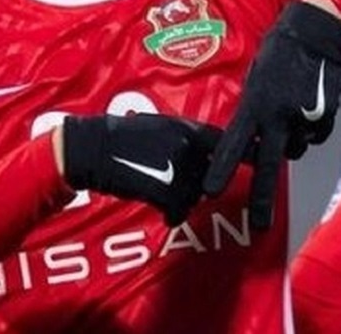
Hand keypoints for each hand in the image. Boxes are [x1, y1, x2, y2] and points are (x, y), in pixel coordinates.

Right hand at [62, 114, 222, 226]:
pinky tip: (167, 215)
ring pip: (196, 193)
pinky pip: (179, 209)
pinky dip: (174, 215)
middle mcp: (186, 146)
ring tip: (170, 198)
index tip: (249, 162)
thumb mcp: (159, 125)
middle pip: (211, 173)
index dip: (238, 155)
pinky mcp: (163, 190)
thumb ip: (185, 137)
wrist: (92, 148)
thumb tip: (206, 150)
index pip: (223, 142)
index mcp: (186, 127)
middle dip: (200, 183)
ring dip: (186, 199)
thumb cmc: (122, 136)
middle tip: (184, 186)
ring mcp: (176, 168)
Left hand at [203, 0, 340, 229]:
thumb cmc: (278, 52)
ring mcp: (303, 118)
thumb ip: (253, 111)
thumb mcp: (256, 80)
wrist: (317, 32)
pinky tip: (311, 104)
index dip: (221, 169)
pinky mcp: (326, 117)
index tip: (211, 192)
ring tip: (294, 108)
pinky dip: (313, 128)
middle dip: (262, 198)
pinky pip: (316, 136)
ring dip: (292, 139)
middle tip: (260, 225)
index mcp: (254, 105)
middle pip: (268, 165)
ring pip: (295, 147)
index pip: (234, 144)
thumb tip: (251, 142)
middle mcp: (277, 115)